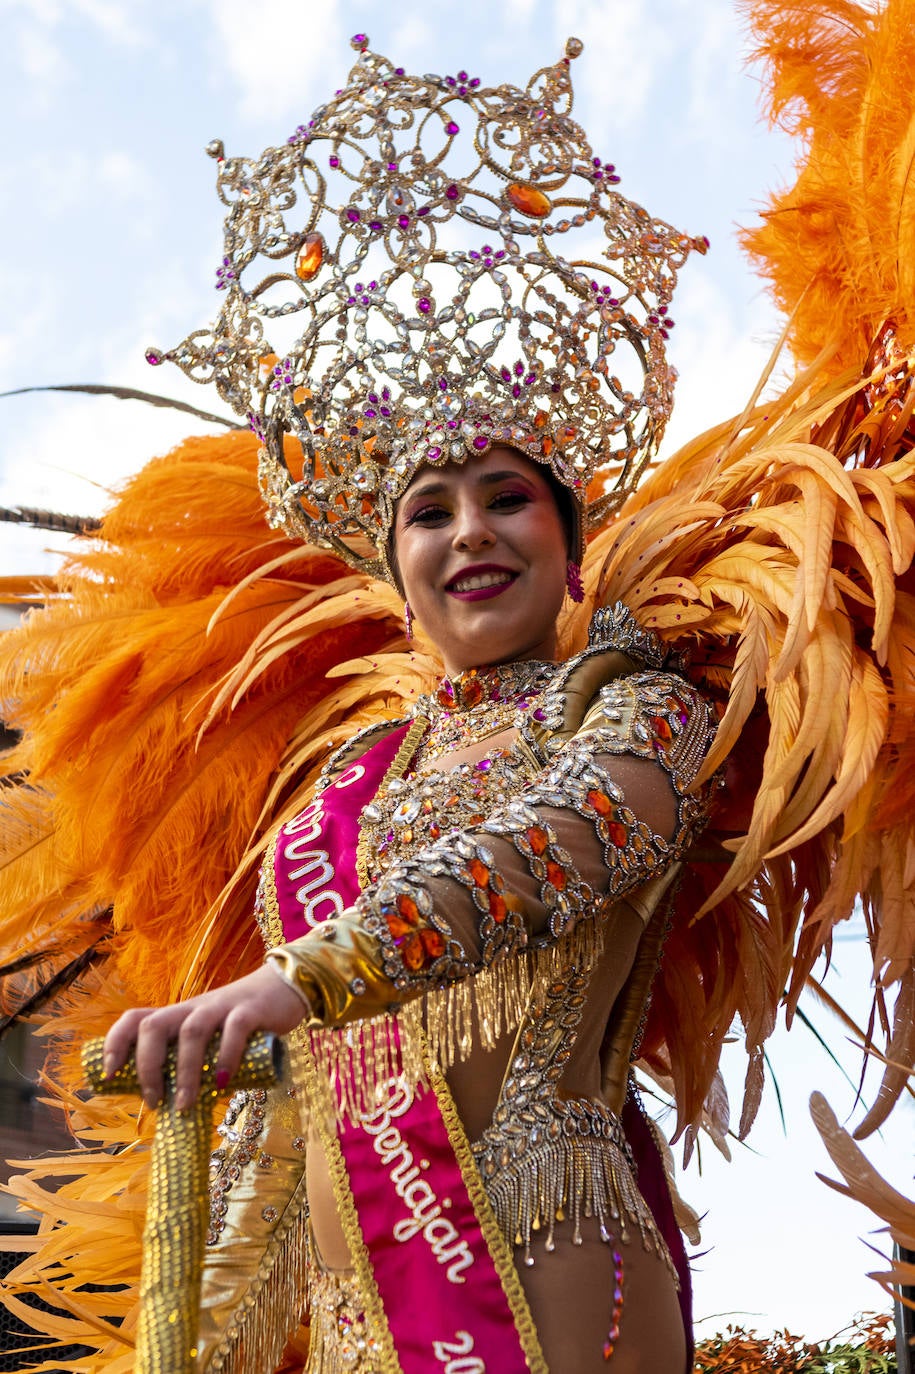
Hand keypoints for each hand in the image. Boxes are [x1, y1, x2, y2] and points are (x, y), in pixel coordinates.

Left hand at [103, 964, 305, 1110]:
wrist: (284, 988)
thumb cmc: (241, 1023)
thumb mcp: (211, 1038)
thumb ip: (192, 1059)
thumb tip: (169, 1106)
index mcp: (178, 1015)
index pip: (134, 1018)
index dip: (114, 1043)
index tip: (109, 1075)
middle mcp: (193, 1007)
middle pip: (154, 1025)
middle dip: (147, 1066)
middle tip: (154, 1101)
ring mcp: (221, 1006)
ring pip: (192, 1032)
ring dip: (185, 1072)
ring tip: (186, 1104)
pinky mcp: (250, 1010)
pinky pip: (234, 1030)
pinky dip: (225, 1058)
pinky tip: (223, 1083)